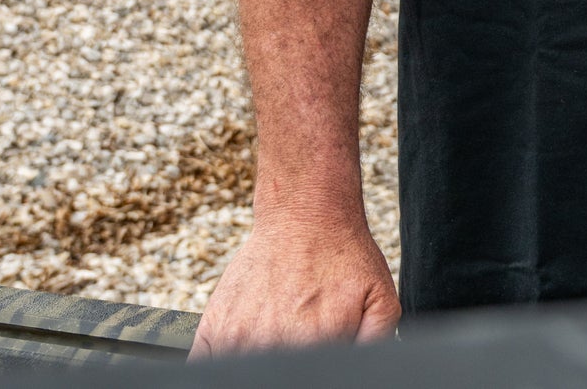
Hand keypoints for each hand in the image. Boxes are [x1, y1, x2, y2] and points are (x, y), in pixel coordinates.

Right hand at [188, 214, 399, 358]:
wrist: (305, 215)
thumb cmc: (342, 256)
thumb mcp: (380, 297)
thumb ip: (375, 341)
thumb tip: (365, 370)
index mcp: (315, 345)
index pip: (312, 377)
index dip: (316, 368)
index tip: (316, 353)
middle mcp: (272, 345)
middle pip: (274, 375)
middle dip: (288, 364)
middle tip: (300, 339)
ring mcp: (237, 339)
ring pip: (243, 373)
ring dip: (259, 361)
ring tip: (278, 337)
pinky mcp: (213, 330)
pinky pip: (206, 369)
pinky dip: (223, 365)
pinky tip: (248, 345)